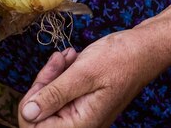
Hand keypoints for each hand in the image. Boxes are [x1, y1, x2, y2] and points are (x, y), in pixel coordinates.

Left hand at [18, 28, 161, 127]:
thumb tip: (28, 113)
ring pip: (50, 97)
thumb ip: (54, 94)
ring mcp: (81, 112)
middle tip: (58, 61)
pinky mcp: (83, 100)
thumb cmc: (119, 60)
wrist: (142, 50)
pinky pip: (62, 90)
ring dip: (54, 74)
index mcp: (80, 124)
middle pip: (41, 111)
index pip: (36, 127)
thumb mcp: (82, 74)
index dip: (32, 101)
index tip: (45, 78)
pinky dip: (62, 72)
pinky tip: (72, 58)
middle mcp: (80, 123)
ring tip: (68, 56)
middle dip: (44, 82)